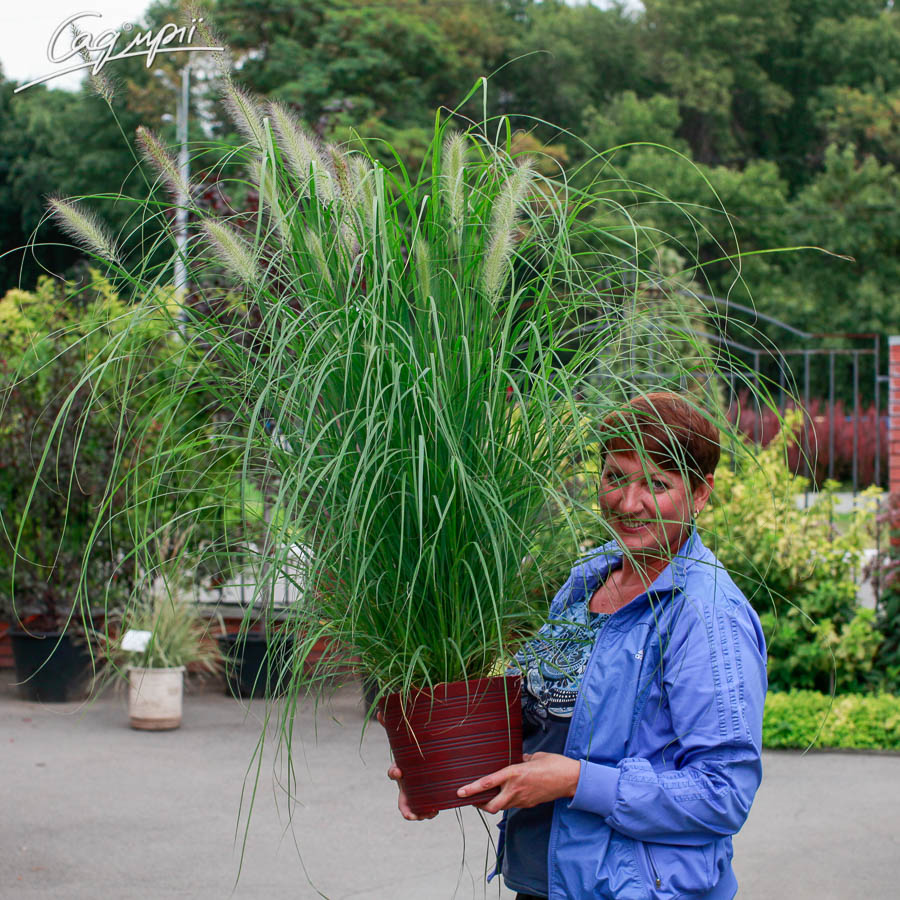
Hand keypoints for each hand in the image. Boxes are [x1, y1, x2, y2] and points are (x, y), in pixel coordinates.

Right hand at [377, 710, 436, 820]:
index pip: (394, 772)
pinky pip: (425, 810)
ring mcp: (415, 794)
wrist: (426, 764)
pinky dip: (428, 813)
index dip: (394, 772)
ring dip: (420, 813)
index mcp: (402, 770)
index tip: (399, 772)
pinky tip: (435, 811)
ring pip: (414, 809)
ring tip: (430, 813)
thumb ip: (394, 727)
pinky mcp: (426, 799)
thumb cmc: (413, 752)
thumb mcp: (406, 741)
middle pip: (402, 799)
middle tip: (412, 812)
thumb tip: (380, 711)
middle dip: (406, 807)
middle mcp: (406, 785)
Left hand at [456, 752, 580, 814]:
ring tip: (484, 796)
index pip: (488, 783)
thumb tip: (515, 759)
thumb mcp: (534, 756)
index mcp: (515, 774)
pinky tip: (505, 794)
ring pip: (501, 806)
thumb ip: (521, 759)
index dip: (472, 788)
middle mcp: (516, 789)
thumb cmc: (554, 764)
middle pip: (491, 805)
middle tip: (470, 799)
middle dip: (478, 804)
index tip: (460, 792)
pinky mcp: (529, 804)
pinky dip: (506, 801)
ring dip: (492, 802)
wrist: (571, 780)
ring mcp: (523, 799)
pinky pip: (513, 804)